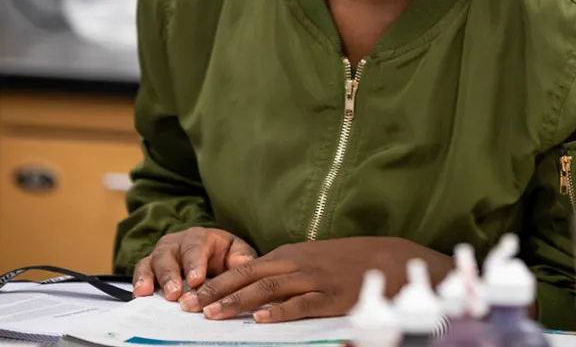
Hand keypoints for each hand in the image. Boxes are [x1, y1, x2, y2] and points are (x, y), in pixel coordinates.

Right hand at [132, 228, 257, 300]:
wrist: (212, 255)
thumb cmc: (224, 254)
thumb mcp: (237, 252)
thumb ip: (241, 256)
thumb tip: (241, 262)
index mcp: (200, 237)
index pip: (195, 247)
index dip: (195, 264)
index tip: (196, 281)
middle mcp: (177, 243)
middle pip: (169, 254)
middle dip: (170, 275)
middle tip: (174, 294)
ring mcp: (161, 255)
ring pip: (151, 262)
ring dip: (149, 278)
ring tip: (147, 294)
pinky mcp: (150, 267)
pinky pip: (140, 271)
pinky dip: (138, 282)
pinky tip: (139, 295)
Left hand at [190, 237, 452, 322]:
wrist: (388, 259)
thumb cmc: (347, 262)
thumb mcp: (310, 260)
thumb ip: (283, 271)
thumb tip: (253, 290)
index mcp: (288, 254)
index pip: (242, 269)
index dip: (214, 283)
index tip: (189, 297)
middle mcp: (296, 263)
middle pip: (247, 276)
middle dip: (215, 291)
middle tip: (188, 307)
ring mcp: (313, 279)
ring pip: (268, 288)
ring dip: (238, 301)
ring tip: (213, 314)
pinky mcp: (330, 296)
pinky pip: (301, 304)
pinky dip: (280, 311)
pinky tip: (261, 320)